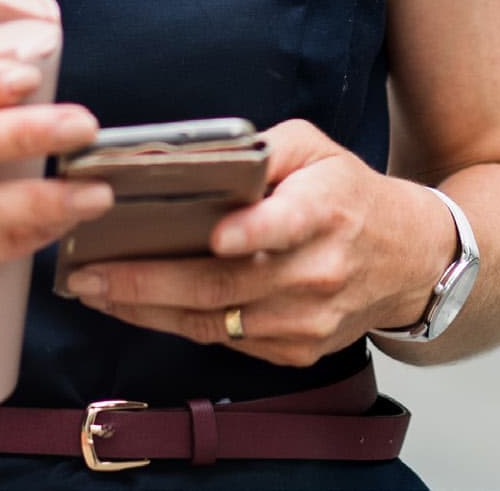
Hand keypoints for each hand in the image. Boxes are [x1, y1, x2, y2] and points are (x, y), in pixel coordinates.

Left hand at [60, 120, 454, 366]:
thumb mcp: (315, 148)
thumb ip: (260, 148)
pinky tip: (134, 306)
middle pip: (226, 284)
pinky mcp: (296, 349)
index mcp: (327, 210)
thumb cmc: (347, 193)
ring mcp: (307, 319)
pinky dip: (174, 324)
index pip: (290, 222)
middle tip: (90, 272)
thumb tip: (195, 159)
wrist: (409, 260)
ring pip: (215, 320)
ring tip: (94, 289)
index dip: (254, 231)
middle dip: (149, 280)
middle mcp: (318, 271)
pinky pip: (224, 340)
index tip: (215, 235)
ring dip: (147, 309)